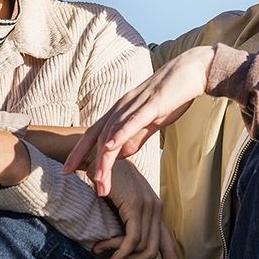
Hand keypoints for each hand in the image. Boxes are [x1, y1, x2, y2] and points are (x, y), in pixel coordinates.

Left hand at [63, 45, 214, 195]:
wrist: (192, 70)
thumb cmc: (172, 95)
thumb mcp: (150, 121)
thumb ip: (134, 137)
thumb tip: (119, 155)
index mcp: (120, 110)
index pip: (92, 134)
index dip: (78, 152)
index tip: (65, 172)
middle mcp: (121, 106)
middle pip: (96, 135)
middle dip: (88, 161)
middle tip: (90, 187)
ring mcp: (135, 104)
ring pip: (112, 133)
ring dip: (103, 158)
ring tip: (99, 180)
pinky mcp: (152, 103)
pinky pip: (132, 121)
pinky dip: (119, 134)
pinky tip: (109, 147)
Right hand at [92, 160, 180, 258]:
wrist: (99, 159)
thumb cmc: (107, 183)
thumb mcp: (121, 205)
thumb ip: (128, 223)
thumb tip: (125, 251)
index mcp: (154, 210)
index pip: (167, 242)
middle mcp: (155, 208)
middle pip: (154, 249)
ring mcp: (147, 206)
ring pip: (143, 247)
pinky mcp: (136, 205)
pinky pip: (132, 239)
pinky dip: (120, 252)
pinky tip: (109, 257)